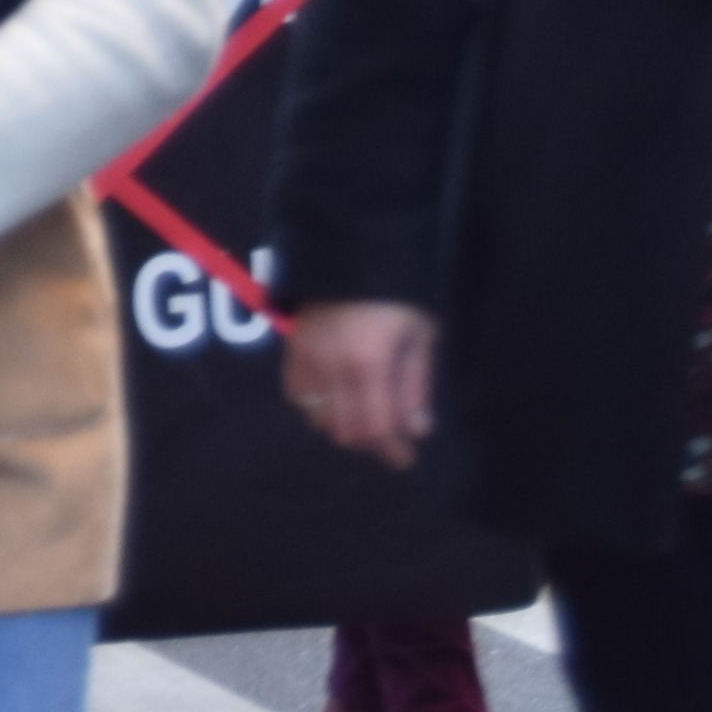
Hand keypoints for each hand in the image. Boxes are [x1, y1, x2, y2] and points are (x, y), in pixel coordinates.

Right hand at [285, 299, 436, 467]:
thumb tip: (417, 430)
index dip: (393, 451)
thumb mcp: (420, 334)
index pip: (375, 428)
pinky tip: (337, 399)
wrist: (350, 252)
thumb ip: (416, 384)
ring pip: (319, 419)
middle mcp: (331, 369)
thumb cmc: (397, 293)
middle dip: (371, 443)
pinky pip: (297, 397)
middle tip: (392, 437)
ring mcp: (305, 360)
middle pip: (345, 432)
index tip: (408, 458)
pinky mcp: (291, 352)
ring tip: (366, 416)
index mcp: (368, 364)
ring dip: (345, 426)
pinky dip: (318, 408)